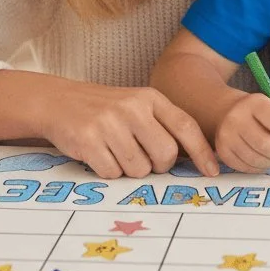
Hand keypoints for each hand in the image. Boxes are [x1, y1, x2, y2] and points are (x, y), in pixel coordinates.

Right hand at [40, 81, 218, 179]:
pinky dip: (108, 171)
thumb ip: (163, 125)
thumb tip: (197, 159)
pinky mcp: (88, 140)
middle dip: (158, 165)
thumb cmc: (106, 109)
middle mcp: (132, 108)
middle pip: (165, 154)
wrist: (57, 101)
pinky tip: (98, 154)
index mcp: (150, 98)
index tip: (212, 172)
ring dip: (129, 169)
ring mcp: (110, 123)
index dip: (202, 152)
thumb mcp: (137, 106)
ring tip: (115, 151)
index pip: (186, 127)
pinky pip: (112, 173)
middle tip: (142, 158)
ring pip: (139, 168)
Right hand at [215, 93, 269, 172]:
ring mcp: (226, 136)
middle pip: (265, 144)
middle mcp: (236, 118)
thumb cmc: (265, 114)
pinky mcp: (223, 153)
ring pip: (257, 159)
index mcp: (255, 102)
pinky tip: (264, 158)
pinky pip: (247, 168)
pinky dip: (261, 167)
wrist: (230, 113)